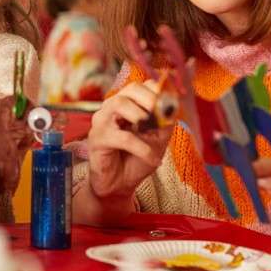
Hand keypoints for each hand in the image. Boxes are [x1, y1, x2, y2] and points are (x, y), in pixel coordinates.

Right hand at [85, 81, 173, 200]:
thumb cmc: (136, 159)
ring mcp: (102, 121)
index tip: (172, 106)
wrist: (120, 185)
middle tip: (162, 114)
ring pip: (119, 104)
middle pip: (130, 89)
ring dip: (141, 115)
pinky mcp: (97, 138)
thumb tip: (172, 106)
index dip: (160, 93)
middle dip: (151, 98)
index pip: (143, 86)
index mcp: (128, 104)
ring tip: (151, 130)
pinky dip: (141, 147)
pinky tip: (152, 158)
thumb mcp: (158, 139)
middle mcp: (112, 108)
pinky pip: (122, 137)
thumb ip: (165, 122)